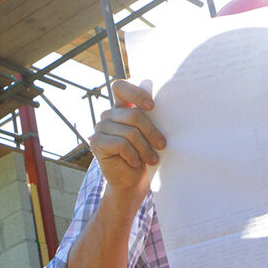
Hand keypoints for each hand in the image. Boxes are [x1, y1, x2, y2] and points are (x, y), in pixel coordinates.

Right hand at [90, 80, 166, 196]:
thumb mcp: (150, 135)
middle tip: (162, 145)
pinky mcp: (96, 142)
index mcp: (121, 107)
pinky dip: (133, 155)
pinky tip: (136, 163)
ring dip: (145, 148)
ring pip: (129, 132)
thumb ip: (152, 119)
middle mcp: (108, 114)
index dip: (135, 93)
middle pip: (133, 115)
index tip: (152, 106)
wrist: (132, 180)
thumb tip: (170, 109)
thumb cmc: (145, 155)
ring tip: (152, 159)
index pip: (120, 87)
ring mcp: (100, 128)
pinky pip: (121, 144)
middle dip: (151, 132)